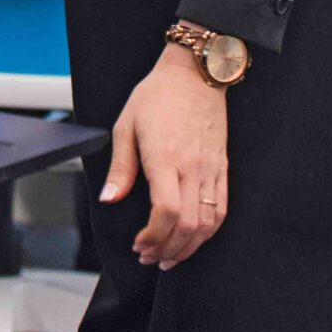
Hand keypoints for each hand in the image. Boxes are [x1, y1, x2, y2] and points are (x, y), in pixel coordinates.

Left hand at [98, 43, 230, 270]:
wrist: (195, 74)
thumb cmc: (157, 95)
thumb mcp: (126, 125)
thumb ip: (120, 168)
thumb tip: (109, 199)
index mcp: (165, 156)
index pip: (167, 211)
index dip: (154, 236)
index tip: (139, 245)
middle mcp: (192, 166)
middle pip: (188, 224)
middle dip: (168, 249)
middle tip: (150, 257)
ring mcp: (211, 168)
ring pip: (208, 222)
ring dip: (189, 247)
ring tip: (169, 256)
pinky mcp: (222, 168)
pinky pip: (221, 208)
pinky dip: (208, 231)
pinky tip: (193, 238)